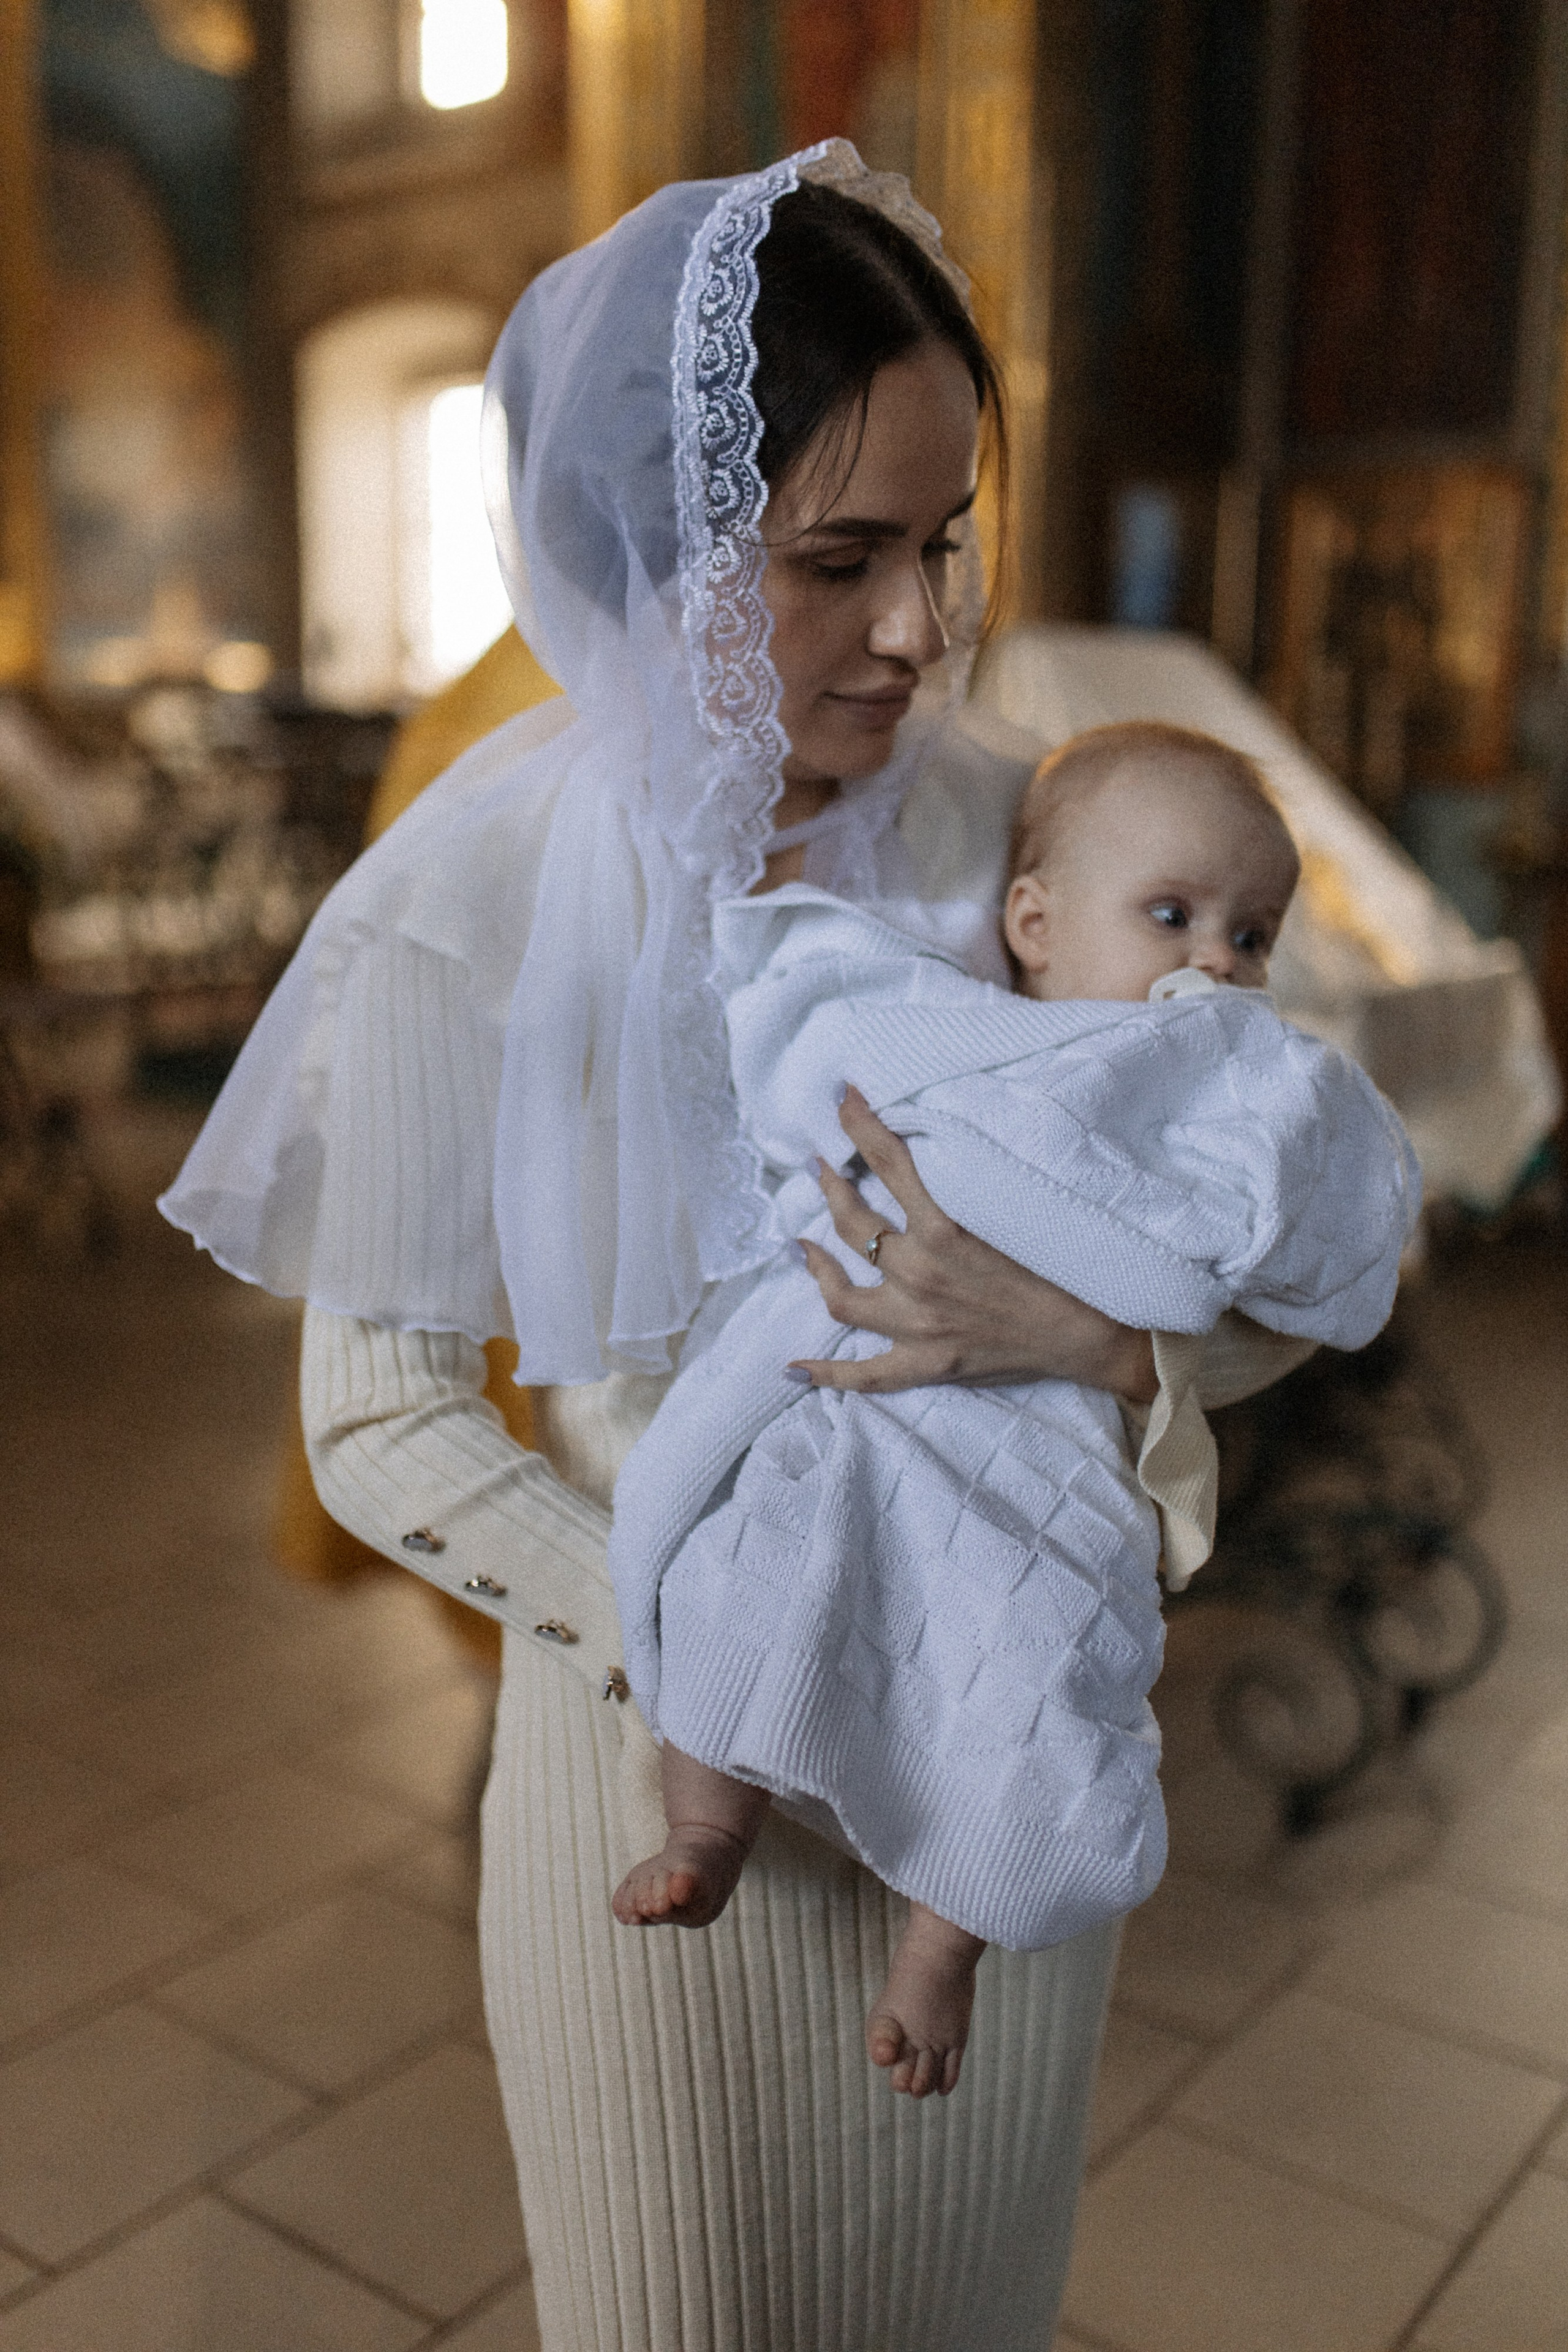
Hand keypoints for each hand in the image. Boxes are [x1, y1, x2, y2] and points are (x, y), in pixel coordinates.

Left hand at [790, 1087, 1157, 1401]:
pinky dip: (827, 1374)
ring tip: (802, 1242)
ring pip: (842, 1295)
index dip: (859, 1124)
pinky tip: (794, 1367)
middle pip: (853, 1225)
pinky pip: (862, 1376)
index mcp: (944, 1229)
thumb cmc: (1060, 1265)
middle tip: (819, 1166)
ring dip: (817, 1265)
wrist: (1092, 1333)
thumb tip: (930, 1144)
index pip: (887, 1162)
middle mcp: (921, 1275)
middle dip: (830, 1187)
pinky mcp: (925, 1365)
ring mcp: (917, 1326)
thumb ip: (964, 1181)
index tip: (840, 1096)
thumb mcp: (1008, 1208)